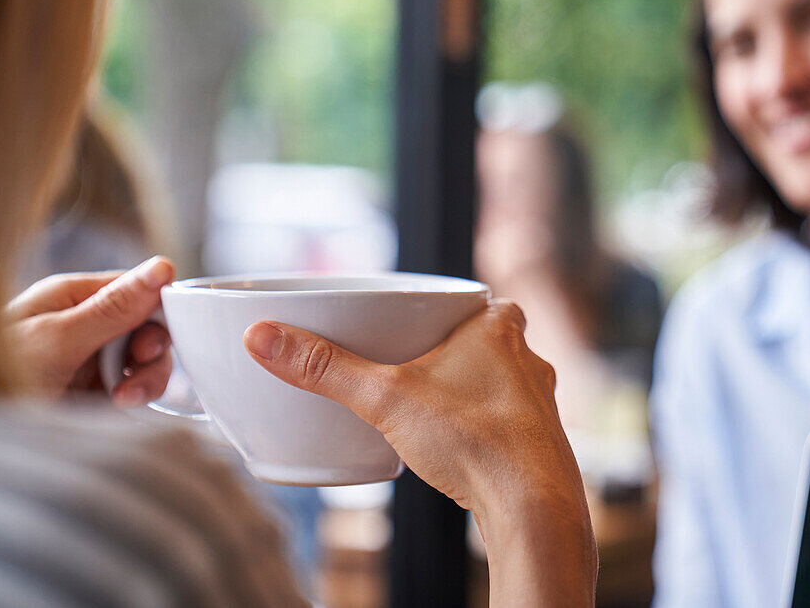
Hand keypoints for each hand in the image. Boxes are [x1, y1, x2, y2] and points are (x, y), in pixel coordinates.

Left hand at [5, 256, 174, 404]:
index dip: (156, 316)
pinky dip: (133, 402)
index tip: (147, 345)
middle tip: (132, 376)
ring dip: (142, 382)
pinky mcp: (93, 393)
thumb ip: (113, 307)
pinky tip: (117, 411)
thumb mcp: (59, 338)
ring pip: (143, 363)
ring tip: (120, 401)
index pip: (138, 292)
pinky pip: (132, 391)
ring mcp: (90, 361)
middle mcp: (85, 326)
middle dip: (149, 357)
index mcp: (73, 298)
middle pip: (147, 330)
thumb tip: (161, 267)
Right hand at [244, 300, 597, 605]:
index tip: (422, 323)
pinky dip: (488, 434)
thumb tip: (264, 336)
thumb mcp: (385, 398)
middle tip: (416, 368)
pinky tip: (463, 451)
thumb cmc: (475, 441)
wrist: (533, 508)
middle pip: (491, 343)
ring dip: (473, 395)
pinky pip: (512, 428)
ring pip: (504, 386)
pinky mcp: (545, 447)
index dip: (452, 311)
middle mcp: (531, 361)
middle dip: (456, 354)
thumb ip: (325, 368)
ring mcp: (543, 405)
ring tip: (434, 413)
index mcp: (498, 330)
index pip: (480, 301)